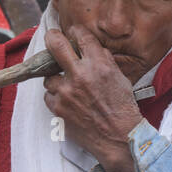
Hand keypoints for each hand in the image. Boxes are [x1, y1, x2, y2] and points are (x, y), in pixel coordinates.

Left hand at [42, 26, 141, 171]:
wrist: (119, 139)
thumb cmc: (123, 109)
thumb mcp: (120, 78)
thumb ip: (104, 61)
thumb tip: (90, 49)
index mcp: (99, 65)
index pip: (81, 37)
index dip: (76, 32)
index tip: (72, 33)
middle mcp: (80, 75)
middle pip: (56, 45)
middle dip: (52, 38)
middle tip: (52, 38)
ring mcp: (66, 92)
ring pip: (49, 77)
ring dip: (57, 80)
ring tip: (68, 88)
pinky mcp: (57, 108)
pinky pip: (49, 96)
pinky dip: (56, 98)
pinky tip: (68, 103)